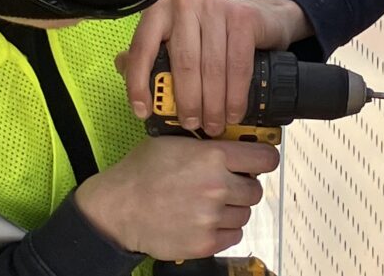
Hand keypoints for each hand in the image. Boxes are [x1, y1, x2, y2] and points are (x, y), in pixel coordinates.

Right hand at [74, 137, 279, 259]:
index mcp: (212, 156)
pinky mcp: (205, 242)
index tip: (261, 161)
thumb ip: (208, 144)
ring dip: (233, 209)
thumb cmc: (141, 172)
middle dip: (243, 186)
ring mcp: (212, 217)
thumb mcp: (175, 142)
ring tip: (208, 203)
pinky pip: (234, 235)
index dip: (265, 159)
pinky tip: (204, 220)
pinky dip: (224, 229)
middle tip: (225, 185)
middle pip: (256, 189)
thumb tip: (235, 144)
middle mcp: (217, 186)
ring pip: (245, 213)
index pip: (265, 158)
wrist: (118, 208)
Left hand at [117, 0, 312, 135]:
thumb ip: (150, 52)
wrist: (259, 19)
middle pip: (183, 62)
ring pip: (212, 67)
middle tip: (192, 125)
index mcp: (161, 10)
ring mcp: (216, 6)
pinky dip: (235, 95)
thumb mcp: (178, 39)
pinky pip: (237, 65)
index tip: (143, 112)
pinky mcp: (243, 17)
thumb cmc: (212, 36)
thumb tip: (122, 66)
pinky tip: (233, 112)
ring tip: (213, 125)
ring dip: (213, 104)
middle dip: (187, 101)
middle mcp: (185, 3)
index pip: (142, 47)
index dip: (139, 82)